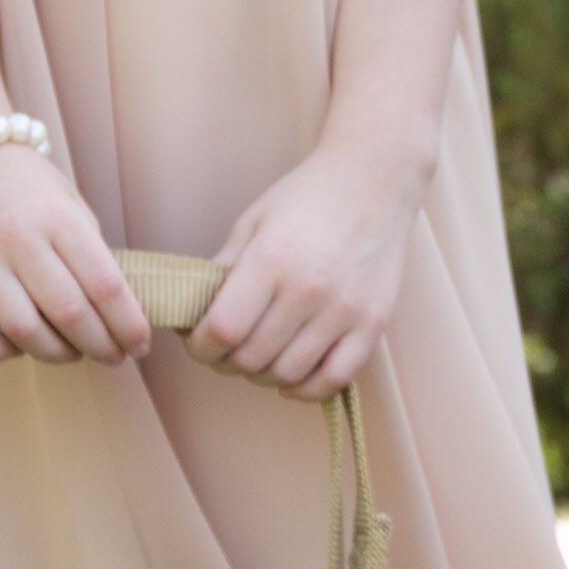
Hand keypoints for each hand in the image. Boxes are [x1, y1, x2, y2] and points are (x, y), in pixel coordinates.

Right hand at [0, 141, 150, 362]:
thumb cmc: (25, 187)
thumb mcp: (70, 206)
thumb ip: (91, 254)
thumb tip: (117, 313)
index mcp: (59, 218)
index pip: (106, 286)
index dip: (128, 326)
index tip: (140, 345)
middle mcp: (17, 238)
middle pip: (69, 314)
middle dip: (100, 347)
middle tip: (112, 355)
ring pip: (23, 330)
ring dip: (56, 354)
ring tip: (70, 351)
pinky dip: (2, 351)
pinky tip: (20, 344)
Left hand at [190, 149, 419, 400]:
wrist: (375, 179)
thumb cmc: (308, 197)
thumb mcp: (252, 222)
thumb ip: (222, 271)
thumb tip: (192, 317)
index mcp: (271, 261)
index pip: (222, 331)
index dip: (199, 347)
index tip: (197, 342)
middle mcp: (309, 290)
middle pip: (251, 358)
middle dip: (226, 362)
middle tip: (224, 350)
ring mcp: (345, 310)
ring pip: (288, 374)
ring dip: (262, 375)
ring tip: (257, 359)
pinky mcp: (374, 322)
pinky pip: (335, 378)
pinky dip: (306, 389)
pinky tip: (291, 379)